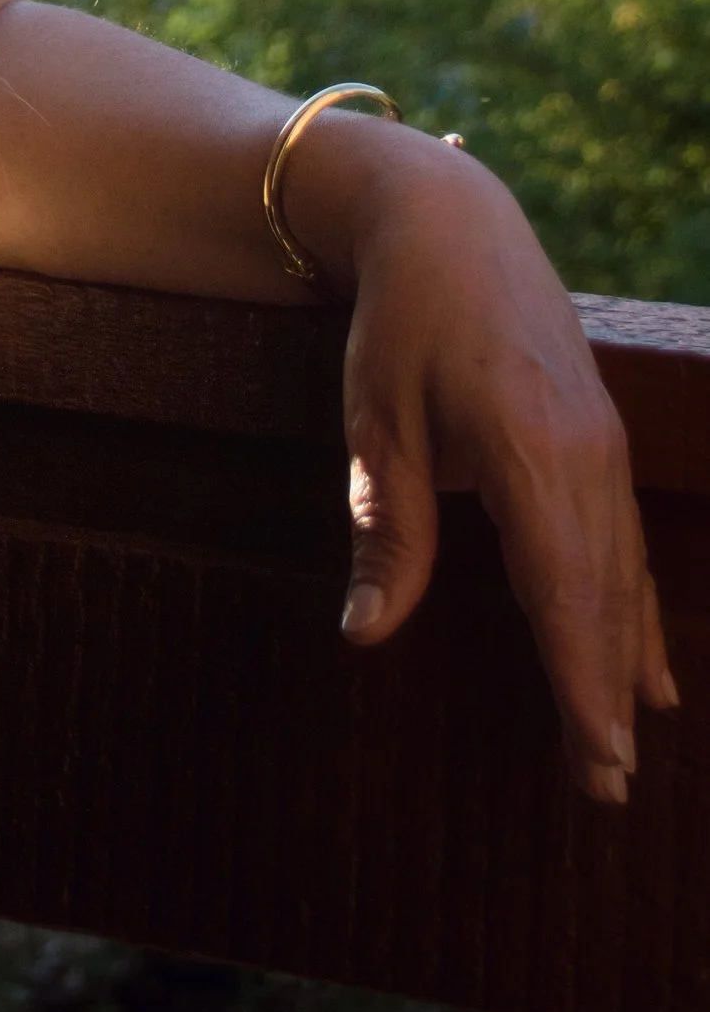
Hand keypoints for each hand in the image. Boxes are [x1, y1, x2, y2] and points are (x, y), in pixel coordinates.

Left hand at [334, 137, 677, 800]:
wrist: (453, 221)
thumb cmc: (401, 320)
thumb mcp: (377, 420)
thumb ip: (388, 532)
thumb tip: (367, 636)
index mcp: (529, 450)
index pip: (562, 590)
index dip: (580, 680)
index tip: (597, 758)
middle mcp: (585, 453)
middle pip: (600, 595)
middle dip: (603, 694)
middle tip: (606, 790)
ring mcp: (603, 444)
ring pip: (619, 572)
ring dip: (622, 660)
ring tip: (624, 747)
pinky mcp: (601, 437)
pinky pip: (623, 539)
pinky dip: (630, 605)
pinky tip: (644, 666)